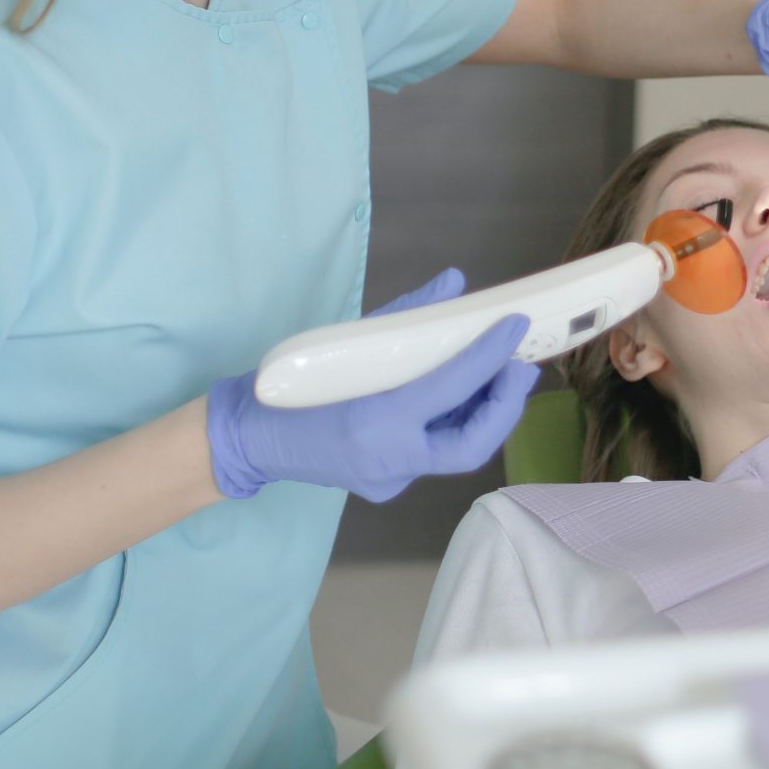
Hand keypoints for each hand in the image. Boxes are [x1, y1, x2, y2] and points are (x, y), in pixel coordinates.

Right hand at [205, 269, 538, 503]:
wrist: (249, 439)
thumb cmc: (288, 386)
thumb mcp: (345, 340)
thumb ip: (405, 316)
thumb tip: (455, 284)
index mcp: (373, 423)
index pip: (449, 388)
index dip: (488, 356)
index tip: (513, 325)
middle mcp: (387, 461)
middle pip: (471, 445)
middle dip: (505, 404)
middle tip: (519, 364)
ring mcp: (388, 480)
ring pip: (457, 452)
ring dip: (485, 412)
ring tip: (499, 373)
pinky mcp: (388, 484)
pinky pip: (434, 452)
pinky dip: (456, 421)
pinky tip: (464, 393)